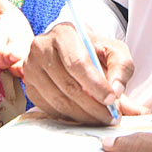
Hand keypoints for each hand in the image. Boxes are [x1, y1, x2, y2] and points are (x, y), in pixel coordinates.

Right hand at [0, 0, 33, 78]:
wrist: (18, 34)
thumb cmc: (9, 20)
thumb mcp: (2, 8)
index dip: (0, 49)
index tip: (6, 51)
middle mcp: (2, 53)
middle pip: (4, 61)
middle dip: (11, 60)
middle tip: (20, 58)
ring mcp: (13, 63)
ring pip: (15, 69)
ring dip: (23, 68)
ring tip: (30, 65)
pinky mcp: (24, 69)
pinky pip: (26, 74)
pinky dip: (31, 73)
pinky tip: (41, 69)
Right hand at [23, 22, 145, 124]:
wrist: (73, 50)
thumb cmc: (94, 50)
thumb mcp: (113, 50)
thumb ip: (121, 68)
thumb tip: (117, 91)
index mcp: (63, 33)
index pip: (77, 63)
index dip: (95, 84)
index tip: (112, 100)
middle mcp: (41, 47)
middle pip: (67, 84)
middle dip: (92, 105)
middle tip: (111, 117)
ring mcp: (31, 68)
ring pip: (58, 100)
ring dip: (83, 115)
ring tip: (102, 119)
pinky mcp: (29, 86)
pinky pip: (49, 108)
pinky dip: (70, 116)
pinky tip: (85, 116)